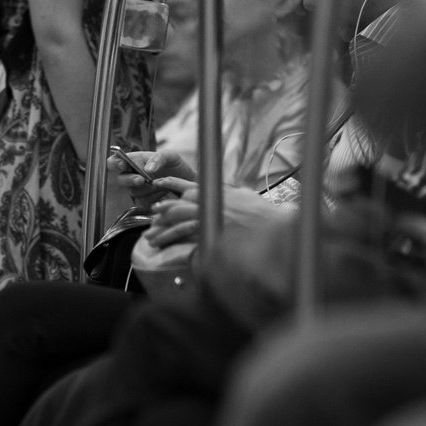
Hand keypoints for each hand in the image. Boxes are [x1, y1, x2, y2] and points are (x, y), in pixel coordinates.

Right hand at [108, 147, 194, 210]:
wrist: (186, 180)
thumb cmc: (175, 165)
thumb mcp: (170, 156)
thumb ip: (158, 158)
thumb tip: (147, 169)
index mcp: (133, 161)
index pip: (114, 162)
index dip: (114, 163)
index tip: (122, 165)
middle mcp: (131, 176)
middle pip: (121, 180)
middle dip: (130, 180)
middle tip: (141, 180)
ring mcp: (136, 190)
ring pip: (133, 192)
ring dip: (148, 188)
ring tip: (163, 183)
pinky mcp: (143, 201)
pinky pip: (143, 201)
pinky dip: (155, 196)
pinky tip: (164, 191)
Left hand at [145, 182, 289, 249]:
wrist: (273, 227)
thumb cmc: (264, 214)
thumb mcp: (246, 196)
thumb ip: (233, 193)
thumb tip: (232, 191)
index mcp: (218, 191)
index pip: (190, 184)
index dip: (172, 184)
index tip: (159, 183)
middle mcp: (212, 199)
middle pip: (180, 201)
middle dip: (165, 208)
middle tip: (153, 213)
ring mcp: (209, 213)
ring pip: (177, 216)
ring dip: (162, 226)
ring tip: (151, 234)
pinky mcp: (208, 229)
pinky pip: (182, 232)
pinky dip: (169, 236)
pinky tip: (160, 242)